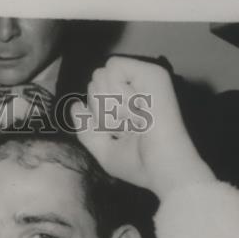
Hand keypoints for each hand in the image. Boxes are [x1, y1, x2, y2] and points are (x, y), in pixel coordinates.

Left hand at [70, 57, 213, 198]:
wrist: (162, 169)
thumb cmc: (138, 164)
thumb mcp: (103, 148)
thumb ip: (86, 127)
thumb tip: (76, 105)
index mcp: (129, 104)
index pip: (95, 93)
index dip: (99, 116)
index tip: (123, 134)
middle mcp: (137, 88)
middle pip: (94, 82)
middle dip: (103, 110)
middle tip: (130, 127)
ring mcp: (146, 78)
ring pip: (101, 76)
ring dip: (111, 107)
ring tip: (137, 120)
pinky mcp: (152, 72)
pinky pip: (114, 68)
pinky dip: (117, 93)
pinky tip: (136, 109)